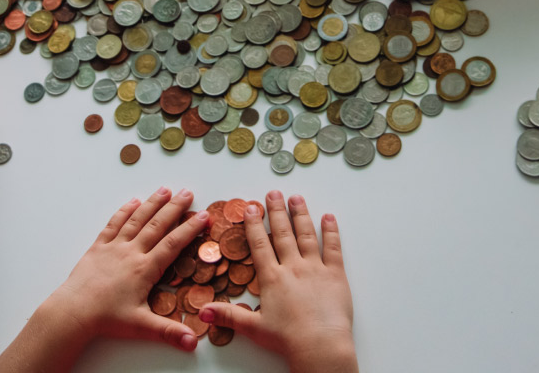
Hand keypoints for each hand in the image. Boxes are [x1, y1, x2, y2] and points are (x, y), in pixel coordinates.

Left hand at [46, 188, 209, 348]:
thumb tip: (193, 342)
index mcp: (145, 269)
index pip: (173, 244)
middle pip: (157, 225)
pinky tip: (133, 202)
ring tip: (165, 189)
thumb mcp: (141, 326)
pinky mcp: (98, 247)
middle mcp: (131, 253)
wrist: (73, 312)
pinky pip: (114, 224)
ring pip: (137, 220)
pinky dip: (124, 211)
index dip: (190, 229)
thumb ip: (169, 332)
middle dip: (175, 208)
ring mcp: (114, 247)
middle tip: (189, 193)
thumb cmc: (106, 318)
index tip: (204, 216)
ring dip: (152, 203)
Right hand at [200, 191, 355, 372]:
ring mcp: (315, 269)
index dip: (253, 225)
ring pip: (306, 235)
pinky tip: (329, 217)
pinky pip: (333, 248)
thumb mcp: (254, 328)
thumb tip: (203, 312)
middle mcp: (293, 268)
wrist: (320, 346)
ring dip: (300, 214)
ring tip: (296, 197)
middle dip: (276, 211)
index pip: (259, 245)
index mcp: (272, 279)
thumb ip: (229, 316)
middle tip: (273, 193)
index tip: (250, 207)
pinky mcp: (336, 275)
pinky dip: (331, 231)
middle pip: (282, 234)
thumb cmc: (288, 339)